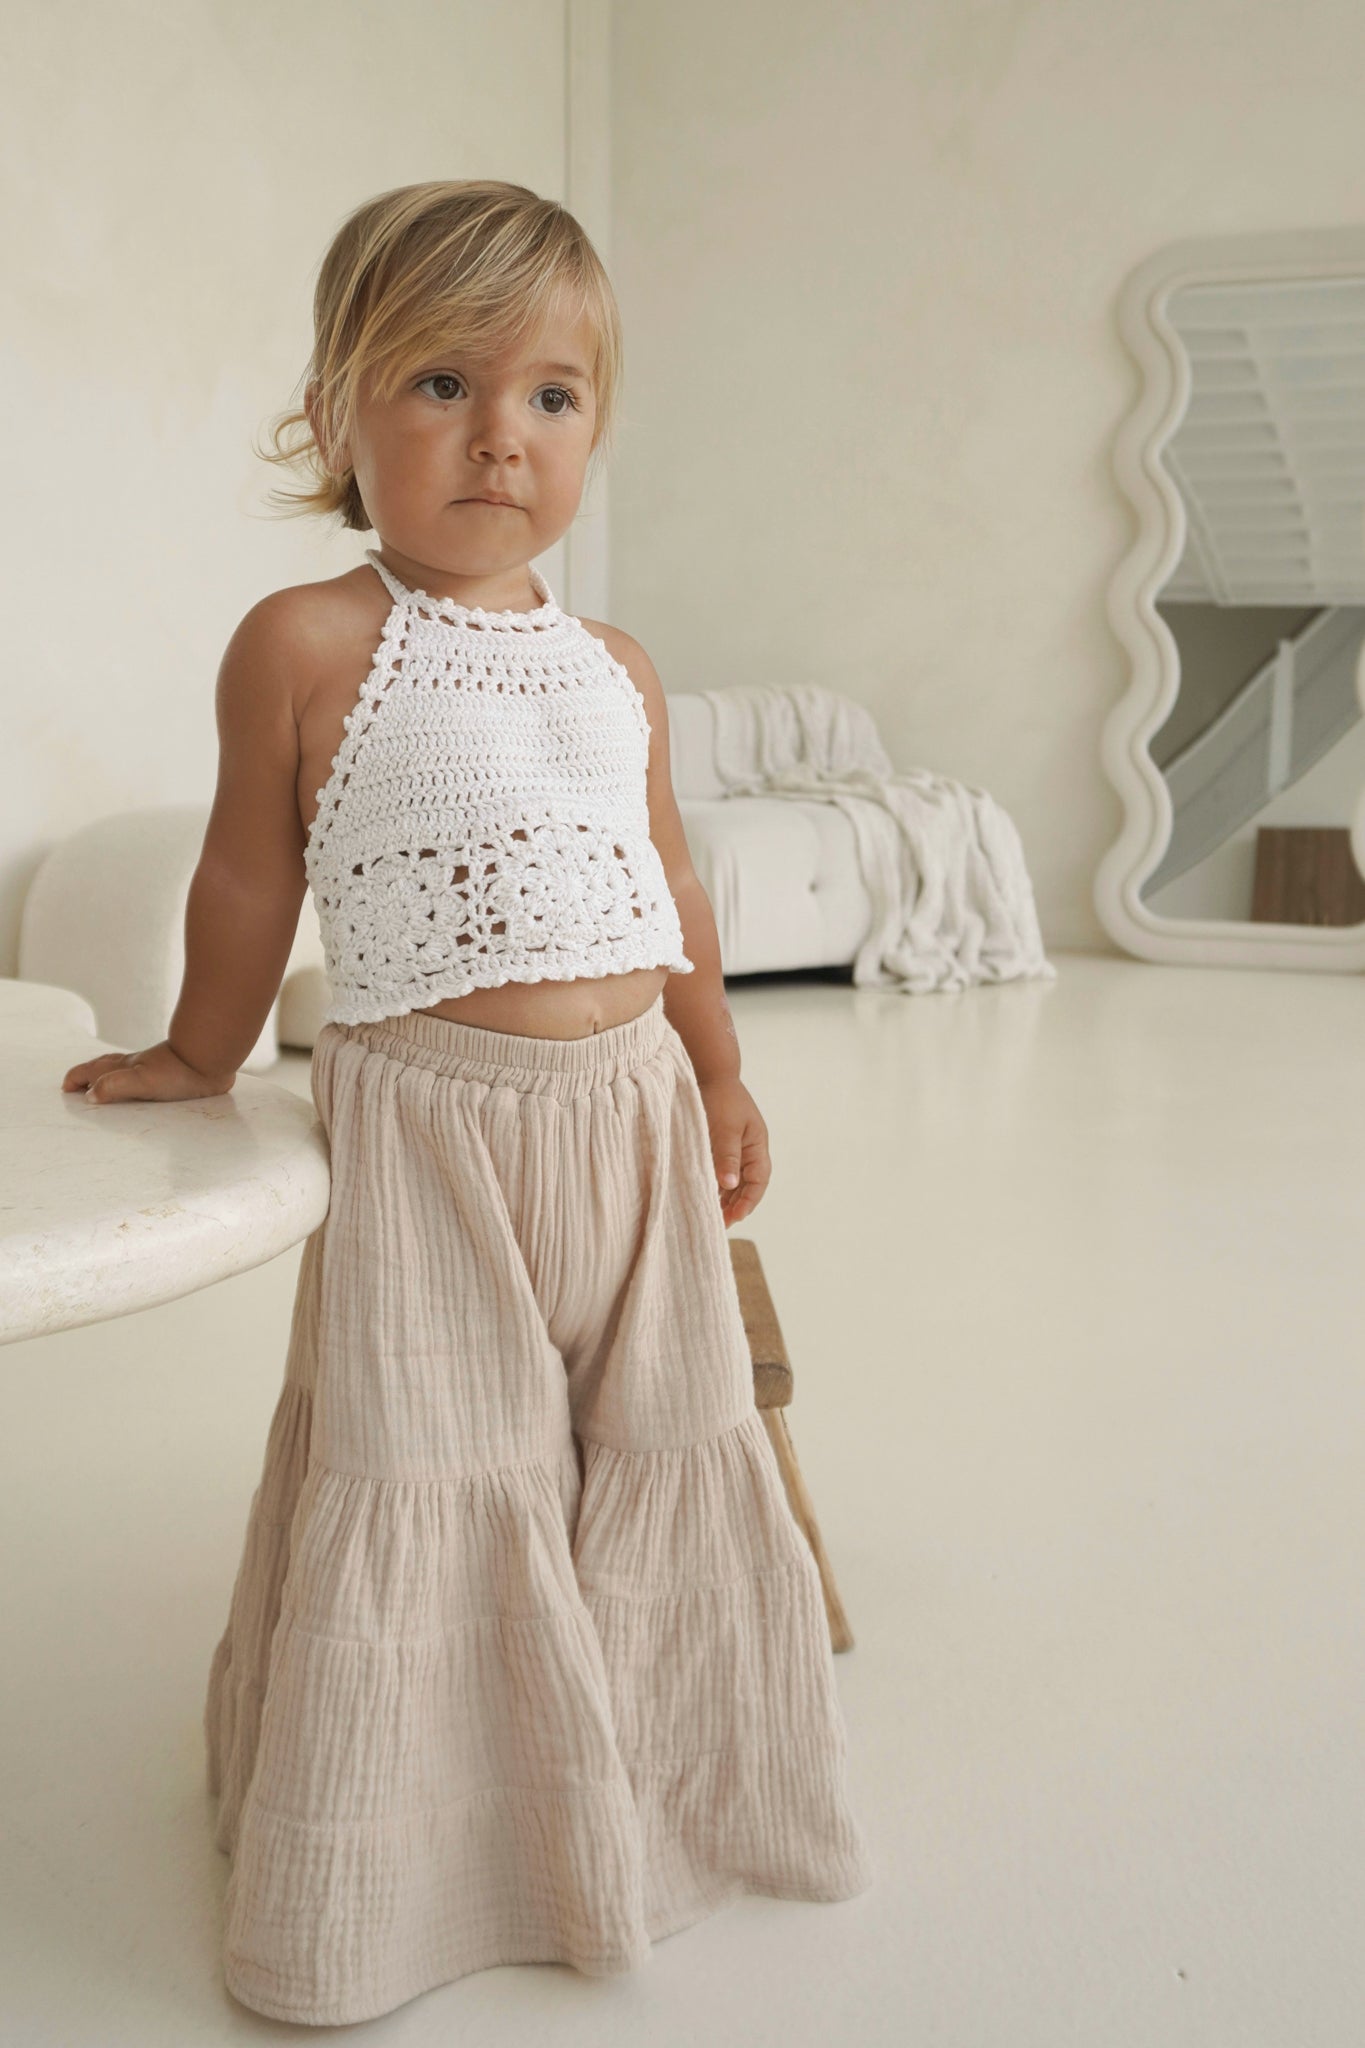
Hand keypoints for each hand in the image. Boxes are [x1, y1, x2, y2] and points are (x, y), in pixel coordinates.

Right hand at [60, 1037, 236, 1105]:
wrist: (213, 1059)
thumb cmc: (179, 1070)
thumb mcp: (142, 1081)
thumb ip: (115, 1087)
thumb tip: (90, 1096)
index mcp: (126, 1067)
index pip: (94, 1071)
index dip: (78, 1078)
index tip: (66, 1088)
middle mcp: (138, 1065)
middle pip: (106, 1067)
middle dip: (89, 1075)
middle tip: (78, 1086)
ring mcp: (155, 1068)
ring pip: (126, 1069)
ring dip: (110, 1075)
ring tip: (104, 1084)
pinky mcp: (173, 1074)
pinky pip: (146, 1075)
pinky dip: (135, 1079)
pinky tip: (144, 1084)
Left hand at [695, 1076, 770, 1224]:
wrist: (707, 1071)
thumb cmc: (719, 1096)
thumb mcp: (724, 1127)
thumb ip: (727, 1156)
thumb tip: (728, 1185)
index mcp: (757, 1144)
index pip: (758, 1181)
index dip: (748, 1202)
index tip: (733, 1218)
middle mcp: (749, 1149)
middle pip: (747, 1185)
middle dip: (735, 1205)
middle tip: (719, 1224)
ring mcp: (735, 1146)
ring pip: (733, 1180)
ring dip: (724, 1197)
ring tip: (710, 1215)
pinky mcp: (719, 1144)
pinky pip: (721, 1170)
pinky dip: (714, 1184)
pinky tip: (703, 1194)